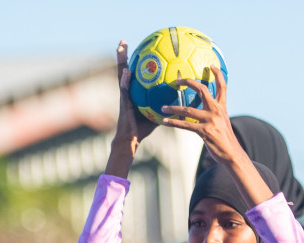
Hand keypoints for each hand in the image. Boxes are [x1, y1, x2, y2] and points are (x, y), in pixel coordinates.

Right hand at [106, 41, 158, 176]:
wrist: (131, 139)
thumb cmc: (143, 128)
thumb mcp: (158, 112)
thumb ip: (166, 103)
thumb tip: (183, 98)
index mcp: (134, 92)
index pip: (134, 73)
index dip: (135, 61)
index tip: (137, 48)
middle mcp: (127, 91)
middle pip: (124, 70)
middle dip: (123, 56)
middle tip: (123, 41)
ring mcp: (124, 95)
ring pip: (121, 74)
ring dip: (120, 61)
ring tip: (121, 47)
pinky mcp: (123, 103)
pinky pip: (124, 89)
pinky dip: (125, 80)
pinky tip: (127, 72)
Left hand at [160, 65, 243, 164]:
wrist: (232, 154)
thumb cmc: (226, 140)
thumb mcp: (223, 124)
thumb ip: (214, 115)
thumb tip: (202, 112)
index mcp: (222, 107)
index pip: (222, 87)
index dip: (217, 74)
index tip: (211, 65)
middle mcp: (217, 111)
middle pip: (202, 90)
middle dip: (189, 82)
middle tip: (177, 80)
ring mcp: (210, 120)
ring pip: (188, 109)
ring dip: (173, 107)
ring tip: (162, 107)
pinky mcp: (204, 131)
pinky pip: (185, 125)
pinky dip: (173, 123)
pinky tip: (165, 122)